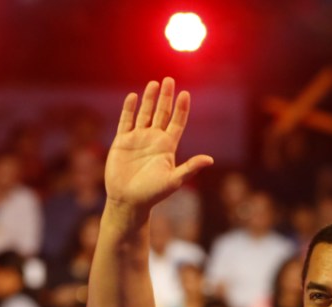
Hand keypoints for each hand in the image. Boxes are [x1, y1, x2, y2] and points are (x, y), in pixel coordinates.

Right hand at [105, 77, 213, 210]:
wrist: (128, 201)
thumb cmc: (153, 194)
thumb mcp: (174, 180)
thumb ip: (190, 168)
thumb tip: (210, 160)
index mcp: (167, 147)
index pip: (177, 122)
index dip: (181, 109)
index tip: (186, 94)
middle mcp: (153, 140)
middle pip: (161, 113)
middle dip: (166, 97)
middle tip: (169, 80)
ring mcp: (137, 139)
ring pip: (144, 114)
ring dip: (149, 99)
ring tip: (154, 83)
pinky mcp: (122, 142)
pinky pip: (126, 121)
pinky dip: (129, 109)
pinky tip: (133, 97)